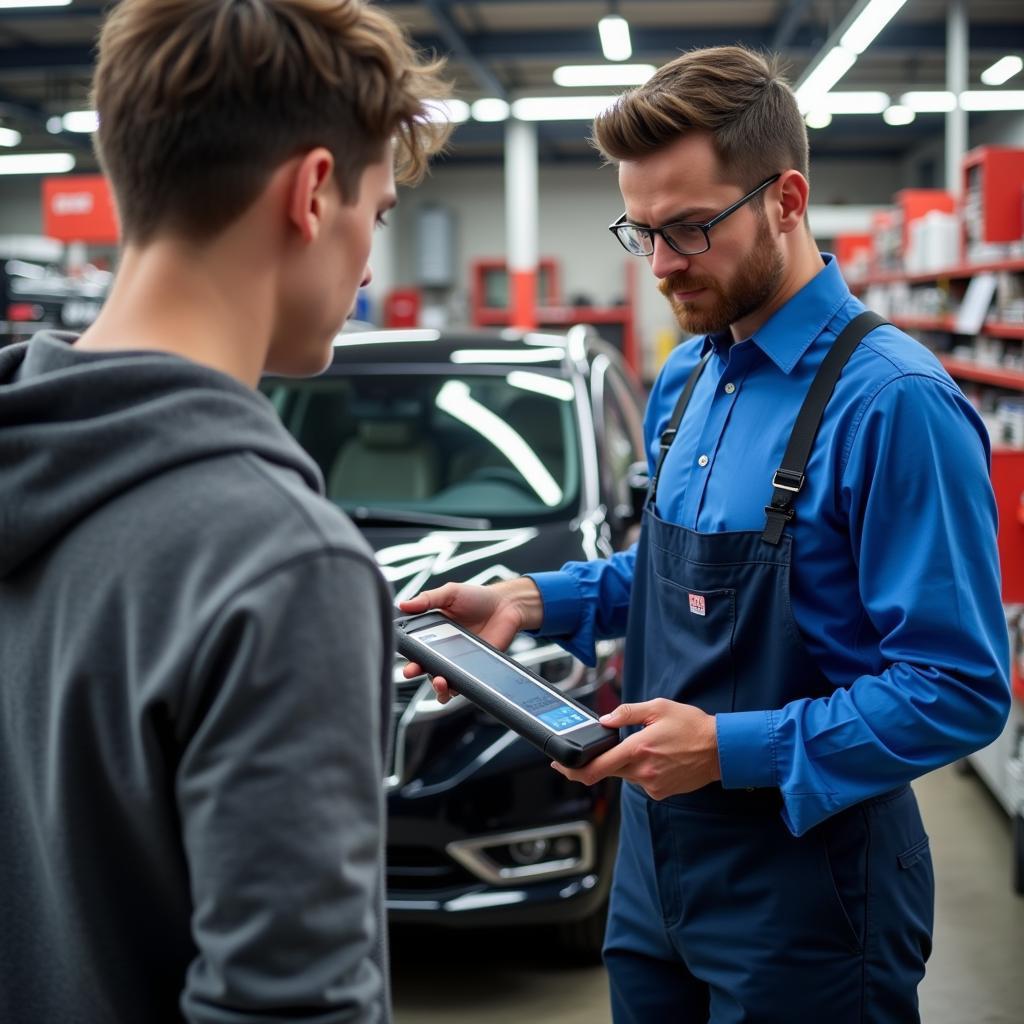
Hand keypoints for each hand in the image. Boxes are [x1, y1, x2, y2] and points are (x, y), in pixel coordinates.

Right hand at [397, 579, 540, 702]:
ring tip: (439, 681)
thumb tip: (403, 605)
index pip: (414, 648)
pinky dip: (458, 689)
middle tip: (413, 671)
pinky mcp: (474, 669)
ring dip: (437, 687)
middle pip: (424, 668)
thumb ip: (428, 599)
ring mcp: (458, 662)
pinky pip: (463, 685)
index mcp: (432, 632)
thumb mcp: (450, 593)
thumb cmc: (478, 598)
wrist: (506, 606)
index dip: (407, 656)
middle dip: (416, 673)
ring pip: (442, 683)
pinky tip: (457, 684)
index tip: (403, 659)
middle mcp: (442, 650)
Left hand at [551, 699, 720, 798]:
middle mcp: (642, 771)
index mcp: (638, 749)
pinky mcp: (661, 792)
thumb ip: (628, 712)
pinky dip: (641, 770)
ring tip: (647, 746)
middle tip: (594, 751)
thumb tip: (605, 719)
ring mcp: (652, 784)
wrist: (721, 750)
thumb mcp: (658, 708)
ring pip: (624, 775)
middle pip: (607, 772)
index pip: (597, 767)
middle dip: (598, 762)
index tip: (559, 765)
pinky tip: (658, 758)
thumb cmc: (692, 726)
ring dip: (624, 764)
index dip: (573, 769)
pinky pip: (641, 781)